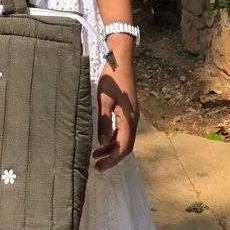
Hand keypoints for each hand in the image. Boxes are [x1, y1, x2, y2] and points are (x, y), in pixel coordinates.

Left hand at [93, 47, 138, 171]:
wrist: (121, 62)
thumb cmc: (112, 79)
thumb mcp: (103, 100)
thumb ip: (103, 121)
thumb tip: (102, 142)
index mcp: (128, 119)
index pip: (123, 146)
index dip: (112, 159)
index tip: (100, 167)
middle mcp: (133, 120)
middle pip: (126, 146)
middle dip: (112, 158)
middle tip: (98, 166)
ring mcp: (132, 116)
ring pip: (124, 139)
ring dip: (111, 149)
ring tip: (96, 155)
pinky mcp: (128, 112)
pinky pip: (122, 131)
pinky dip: (113, 139)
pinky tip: (101, 140)